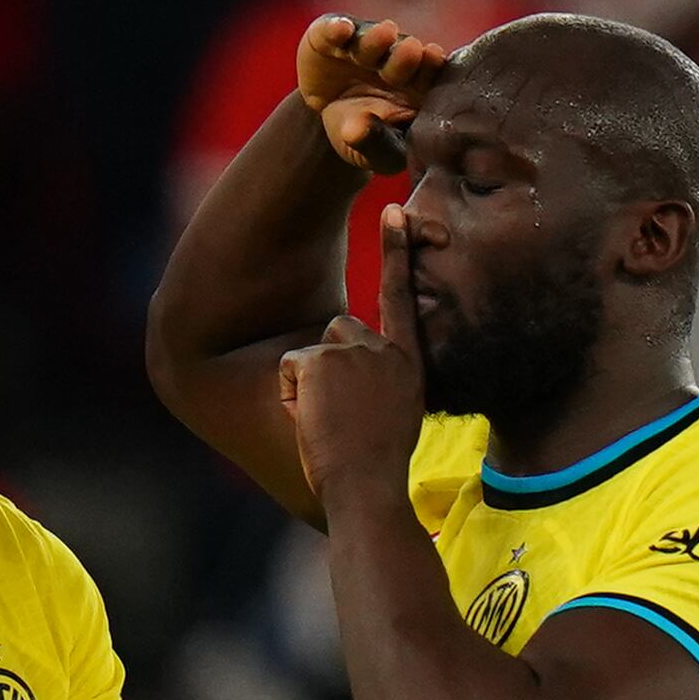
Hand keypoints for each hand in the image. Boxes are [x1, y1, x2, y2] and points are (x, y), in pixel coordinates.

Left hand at [278, 203, 428, 499]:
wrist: (367, 490)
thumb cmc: (375, 469)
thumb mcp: (394, 418)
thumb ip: (380, 384)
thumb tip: (355, 373)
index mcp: (407, 364)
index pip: (401, 297)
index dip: (397, 251)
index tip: (396, 210)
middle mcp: (385, 349)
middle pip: (339, 330)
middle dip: (327, 369)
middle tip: (338, 417)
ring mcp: (355, 351)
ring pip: (312, 350)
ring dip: (308, 385)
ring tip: (327, 421)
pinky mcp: (321, 358)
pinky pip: (291, 366)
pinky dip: (291, 395)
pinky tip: (310, 418)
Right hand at [297, 13, 446, 173]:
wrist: (331, 118)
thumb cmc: (364, 136)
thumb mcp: (370, 149)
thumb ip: (371, 142)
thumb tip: (356, 132)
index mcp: (416, 85)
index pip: (428, 75)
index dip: (430, 68)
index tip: (433, 59)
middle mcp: (392, 57)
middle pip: (401, 55)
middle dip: (404, 55)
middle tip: (411, 50)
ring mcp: (362, 44)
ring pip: (369, 39)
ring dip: (375, 39)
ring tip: (383, 33)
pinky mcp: (329, 36)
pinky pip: (331, 29)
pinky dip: (334, 29)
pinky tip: (341, 29)